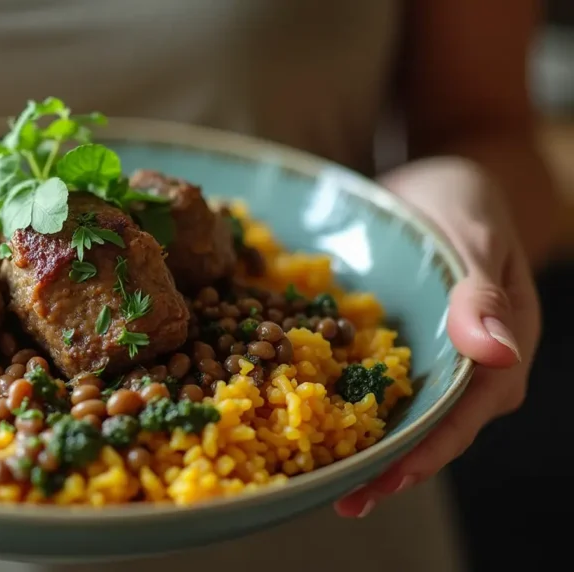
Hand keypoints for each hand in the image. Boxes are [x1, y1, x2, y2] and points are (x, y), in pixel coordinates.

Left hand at [335, 157, 539, 516]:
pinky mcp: (394, 347)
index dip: (426, 451)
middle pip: (430, 428)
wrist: (434, 182)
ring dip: (362, 445)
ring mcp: (429, 359)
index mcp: (500, 350)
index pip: (464, 414)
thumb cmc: (464, 203)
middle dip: (388, 466)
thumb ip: (481, 295)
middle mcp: (464, 366)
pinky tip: (303, 423)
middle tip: (343, 498)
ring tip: (317, 478)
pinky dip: (342, 405)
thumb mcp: (475, 236)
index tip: (386, 481)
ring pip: (399, 414)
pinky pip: (370, 383)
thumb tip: (497, 354)